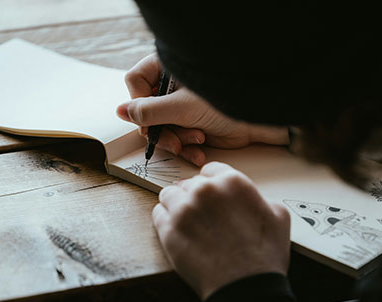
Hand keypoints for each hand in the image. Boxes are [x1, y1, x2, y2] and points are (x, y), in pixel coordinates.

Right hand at [117, 53, 288, 165]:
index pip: (136, 81)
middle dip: (162, 130)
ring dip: (177, 141)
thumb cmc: (226, 103)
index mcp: (169, 68)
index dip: (139, 104)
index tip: (149, 120)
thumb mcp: (182, 107)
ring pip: (162, 130)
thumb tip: (120, 111)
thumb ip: (149, 111)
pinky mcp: (194, 126)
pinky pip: (178, 141)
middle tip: (175, 142)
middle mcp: (174, 87)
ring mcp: (184, 108)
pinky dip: (187, 149)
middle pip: (147, 111)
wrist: (262, 122)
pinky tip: (200, 153)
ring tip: (197, 141)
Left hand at [152, 162, 290, 300]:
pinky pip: (158, 214)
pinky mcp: (167, 231)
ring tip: (187, 222)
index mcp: (232, 182)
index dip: (213, 184)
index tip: (213, 196)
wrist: (245, 289)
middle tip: (203, 215)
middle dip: (196, 196)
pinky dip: (165, 220)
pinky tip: (178, 232)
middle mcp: (205, 191)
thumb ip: (257, 197)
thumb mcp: (278, 216)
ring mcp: (183, 210)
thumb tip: (248, 198)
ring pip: (169, 195)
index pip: (212, 170)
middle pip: (190, 183)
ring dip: (176, 205)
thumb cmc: (264, 257)